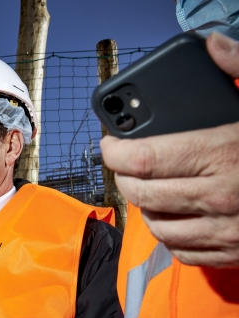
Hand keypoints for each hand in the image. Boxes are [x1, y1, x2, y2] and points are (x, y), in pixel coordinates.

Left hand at [100, 32, 238, 266]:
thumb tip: (213, 44)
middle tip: (125, 164)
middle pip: (142, 193)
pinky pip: (182, 251)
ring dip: (145, 207)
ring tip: (149, 188)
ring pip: (157, 226)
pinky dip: (171, 235)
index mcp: (224, 154)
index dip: (115, 152)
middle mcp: (220, 196)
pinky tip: (175, 215)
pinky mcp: (233, 253)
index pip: (143, 158)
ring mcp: (227, 230)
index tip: (110, 143)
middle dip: (124, 177)